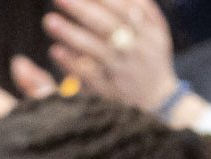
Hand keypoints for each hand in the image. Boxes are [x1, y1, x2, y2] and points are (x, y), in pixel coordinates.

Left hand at [45, 0, 179, 112]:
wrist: (160, 98)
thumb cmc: (152, 56)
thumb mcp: (157, 30)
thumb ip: (143, 8)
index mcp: (148, 31)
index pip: (123, 9)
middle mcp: (136, 50)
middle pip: (106, 26)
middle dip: (82, 10)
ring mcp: (122, 70)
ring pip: (96, 50)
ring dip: (72, 34)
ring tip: (50, 21)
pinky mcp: (110, 90)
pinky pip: (89, 76)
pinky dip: (72, 64)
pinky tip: (55, 50)